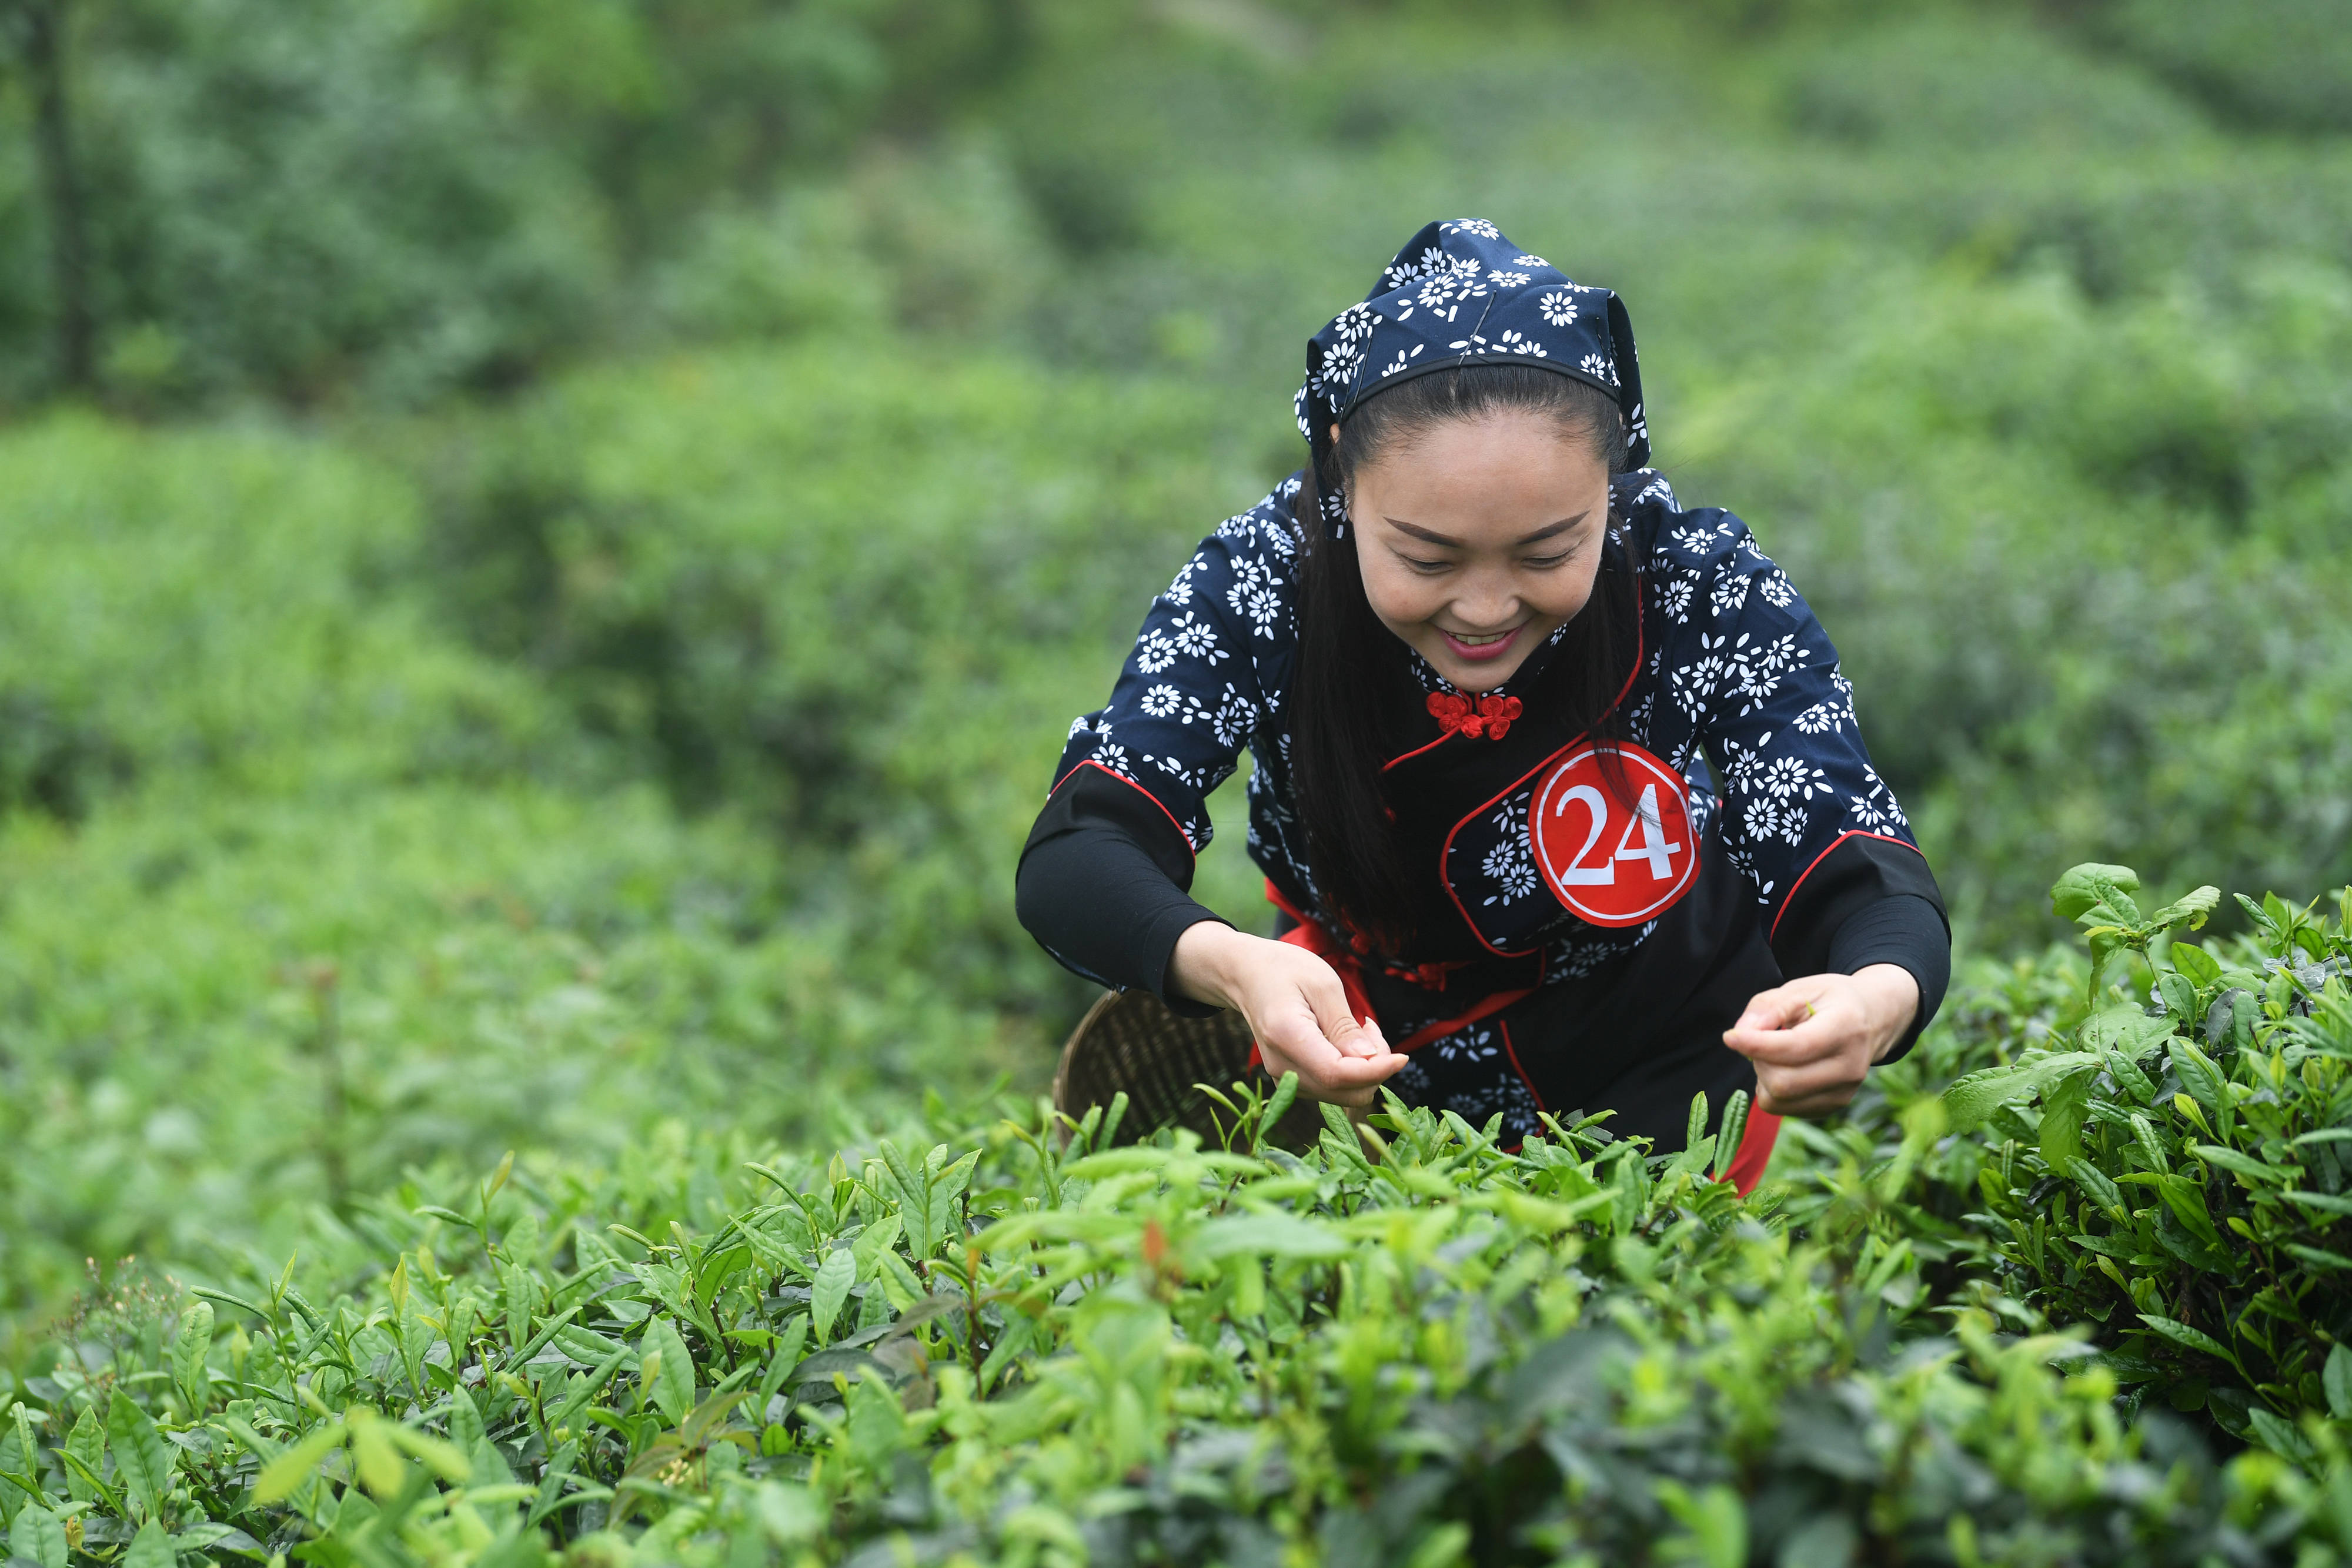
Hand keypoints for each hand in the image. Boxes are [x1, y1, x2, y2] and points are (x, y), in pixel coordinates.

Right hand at [1168, 922, 1408, 1107]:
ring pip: (1342, 1094)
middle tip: (1371, 1027)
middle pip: (1343, 1091)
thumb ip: (1344, 1025)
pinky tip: (1346, 1040)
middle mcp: (1282, 1066)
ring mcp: (1284, 1077)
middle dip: (1374, 1068)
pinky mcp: (1291, 1080)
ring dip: (1364, 1069)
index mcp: (1286, 1036)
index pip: (1337, 1074)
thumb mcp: (1322, 983)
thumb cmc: (1284, 970)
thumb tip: (1369, 1060)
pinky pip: (1332, 1088)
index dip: (1376, 1071)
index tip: (1404, 1056)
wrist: (1245, 976)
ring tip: (1358, 1028)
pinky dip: (1351, 1071)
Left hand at [1721, 964, 1919, 1118]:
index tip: (1730, 1037)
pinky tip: (1784, 1068)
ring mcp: (1844, 1092)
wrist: (1871, 1020)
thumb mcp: (1800, 988)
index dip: (1756, 1045)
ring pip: (1779, 1099)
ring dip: (1762, 1076)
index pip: (1796, 1047)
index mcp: (1845, 1028)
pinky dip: (1771, 1089)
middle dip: (1758, 1060)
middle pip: (1783, 1082)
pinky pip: (1784, 1108)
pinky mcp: (1832, 1107)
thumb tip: (1741, 1032)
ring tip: (1774, 1053)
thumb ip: (1768, 1007)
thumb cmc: (1829, 1001)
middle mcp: (1850, 1066)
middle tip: (1760, 1040)